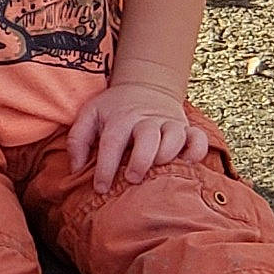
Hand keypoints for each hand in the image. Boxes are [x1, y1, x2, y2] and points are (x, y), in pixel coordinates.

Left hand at [68, 84, 209, 195]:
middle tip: (132, 178)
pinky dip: (196, 151)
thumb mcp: (90, 115)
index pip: (112, 142)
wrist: (145, 85)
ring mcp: (169, 122)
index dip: (106, 167)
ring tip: (158, 172)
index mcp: (120, 118)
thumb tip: (76, 169)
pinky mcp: (187, 127)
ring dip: (168, 155)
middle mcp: (147, 119)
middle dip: (141, 160)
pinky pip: (198, 139)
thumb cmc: (114, 108)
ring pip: (175, 137)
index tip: (101, 188)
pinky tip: (187, 164)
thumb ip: (78, 140)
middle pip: (148, 137)